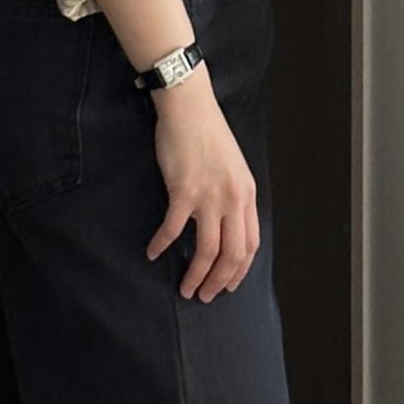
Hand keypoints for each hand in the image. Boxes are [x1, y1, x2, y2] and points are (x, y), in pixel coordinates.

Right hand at [146, 76, 258, 298]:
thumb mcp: (234, 168)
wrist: (190, 108)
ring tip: (185, 288)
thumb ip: (234, 197)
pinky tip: (153, 253)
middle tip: (205, 296)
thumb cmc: (208, 135)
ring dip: (196, 275)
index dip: (240, 270)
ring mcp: (209, 197)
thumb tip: (227, 224)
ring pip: (208, 250)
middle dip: (219, 281)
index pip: (250, 244)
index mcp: (247, 195)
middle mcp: (233, 199)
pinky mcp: (183, 191)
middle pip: (232, 254)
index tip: (228, 285)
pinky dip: (163, 245)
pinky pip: (174, 229)